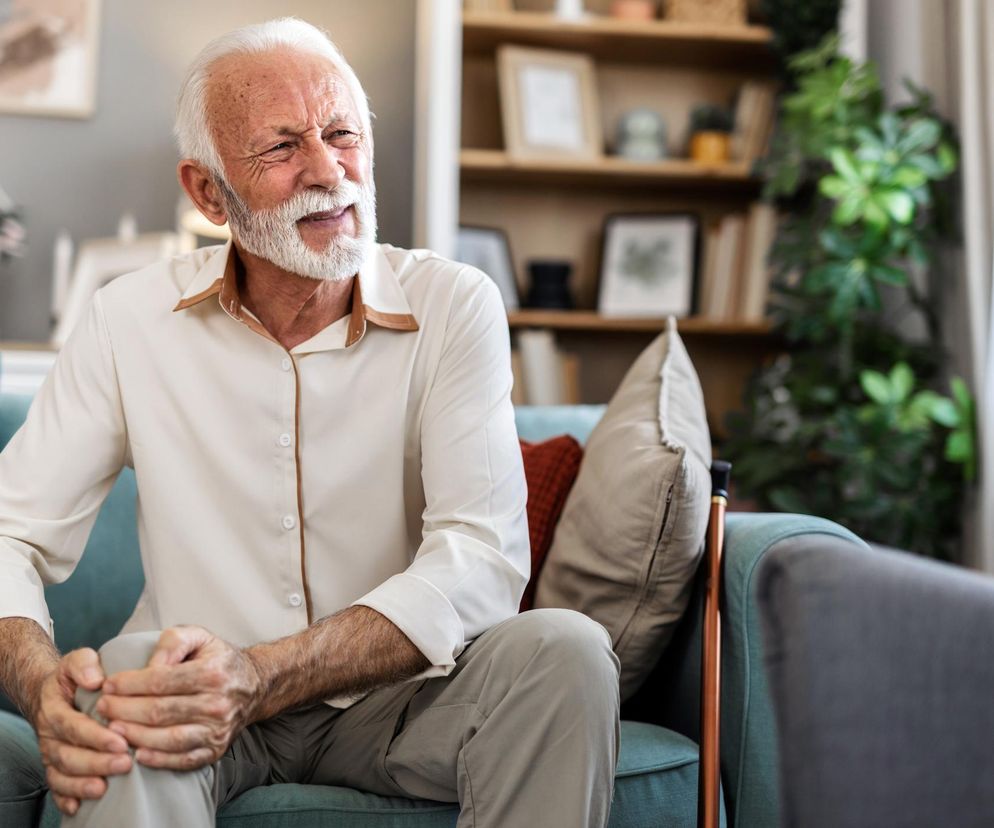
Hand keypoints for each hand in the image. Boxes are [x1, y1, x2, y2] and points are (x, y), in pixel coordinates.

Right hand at [32, 649, 132, 816]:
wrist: (54, 693)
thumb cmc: (75, 677)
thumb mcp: (78, 661)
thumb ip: (84, 664)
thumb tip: (95, 679)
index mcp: (54, 709)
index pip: (72, 725)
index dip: (95, 736)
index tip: (120, 741)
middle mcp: (49, 734)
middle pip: (68, 754)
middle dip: (96, 762)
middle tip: (124, 764)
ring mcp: (51, 752)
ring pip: (61, 773)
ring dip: (82, 783)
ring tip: (105, 787)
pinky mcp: (55, 766)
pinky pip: (55, 786)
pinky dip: (65, 798)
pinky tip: (79, 807)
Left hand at [96, 626, 261, 770]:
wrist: (253, 685)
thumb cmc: (216, 659)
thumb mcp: (198, 637)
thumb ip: (172, 642)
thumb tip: (148, 666)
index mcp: (212, 672)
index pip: (160, 681)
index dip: (128, 685)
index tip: (107, 685)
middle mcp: (218, 703)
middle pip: (159, 712)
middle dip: (123, 710)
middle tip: (102, 707)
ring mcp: (218, 730)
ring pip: (168, 739)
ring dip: (134, 735)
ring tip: (112, 728)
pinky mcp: (216, 750)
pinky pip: (183, 760)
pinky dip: (158, 760)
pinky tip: (137, 753)